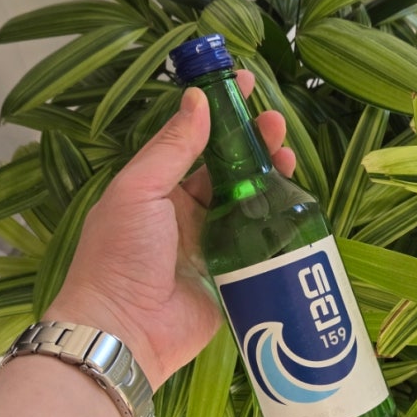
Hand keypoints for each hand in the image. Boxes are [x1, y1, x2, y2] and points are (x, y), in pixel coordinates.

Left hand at [45, 71, 295, 389]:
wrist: (128, 331)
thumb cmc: (123, 254)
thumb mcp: (139, 191)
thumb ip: (171, 148)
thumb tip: (197, 99)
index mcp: (159, 190)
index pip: (194, 142)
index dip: (220, 114)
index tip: (245, 85)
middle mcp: (187, 214)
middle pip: (228, 170)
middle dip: (252, 144)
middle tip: (277, 124)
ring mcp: (212, 244)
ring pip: (247, 202)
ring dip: (268, 176)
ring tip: (288, 155)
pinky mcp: (233, 273)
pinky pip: (258, 241)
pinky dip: (276, 221)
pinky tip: (293, 202)